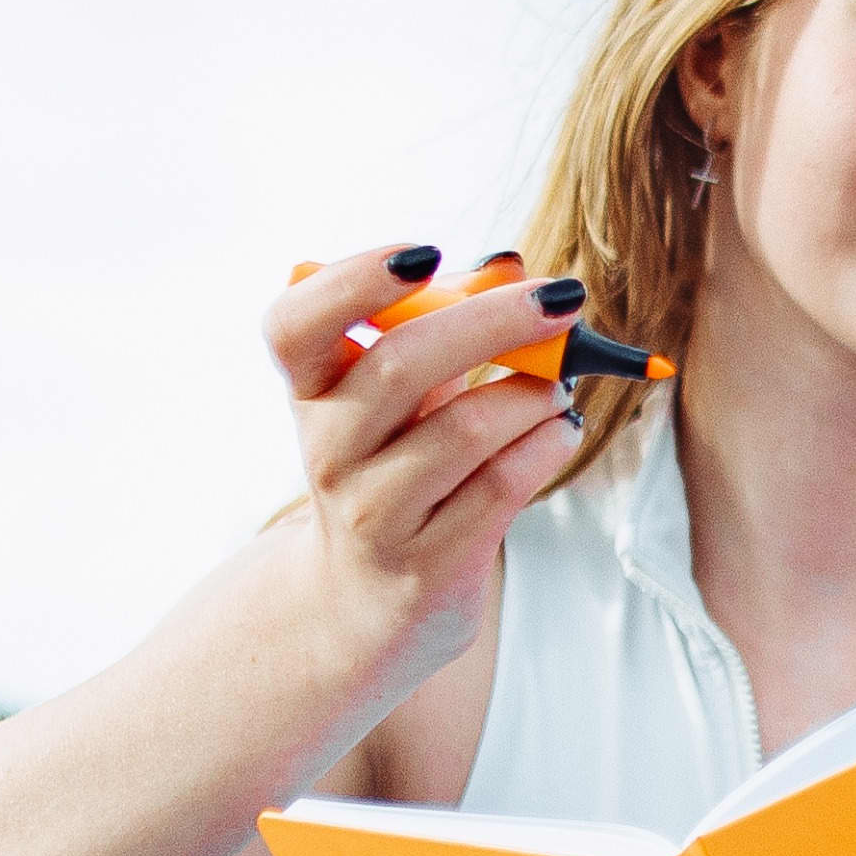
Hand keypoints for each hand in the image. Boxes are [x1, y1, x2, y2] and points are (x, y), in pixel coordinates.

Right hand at [264, 240, 603, 676]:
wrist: (362, 602)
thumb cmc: (393, 467)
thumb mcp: (400, 397)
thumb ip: (444, 328)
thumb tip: (508, 264)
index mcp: (312, 393)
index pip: (295, 325)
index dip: (351, 280)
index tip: (426, 252)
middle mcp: (329, 453)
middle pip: (399, 364)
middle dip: (494, 319)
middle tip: (559, 298)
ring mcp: (374, 516)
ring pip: (466, 429)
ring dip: (534, 392)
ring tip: (559, 385)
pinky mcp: (428, 566)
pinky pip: (503, 486)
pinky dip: (548, 443)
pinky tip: (560, 428)